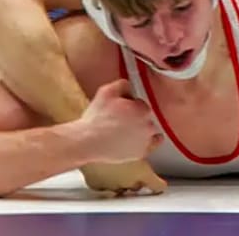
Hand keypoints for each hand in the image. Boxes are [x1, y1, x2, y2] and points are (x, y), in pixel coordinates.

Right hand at [74, 79, 167, 195]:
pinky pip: (150, 147)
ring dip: (142, 129)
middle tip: (122, 119)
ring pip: (149, 132)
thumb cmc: (97, 118)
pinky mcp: (139, 153)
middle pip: (146, 118)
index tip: (122, 108)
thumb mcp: (107, 91)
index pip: (140, 104)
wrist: (88, 141)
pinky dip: (149, 143)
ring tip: (127, 130)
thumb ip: (123, 84)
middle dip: (136, 117)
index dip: (130, 105)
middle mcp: (148, 126)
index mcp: (142, 110)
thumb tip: (129, 87)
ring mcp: (144, 142)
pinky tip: (145, 140)